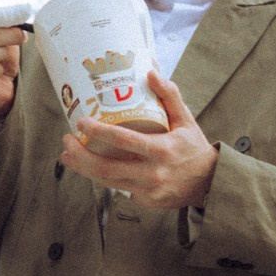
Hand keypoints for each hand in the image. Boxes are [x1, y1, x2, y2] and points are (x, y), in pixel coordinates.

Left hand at [60, 70, 216, 208]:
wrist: (209, 183)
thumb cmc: (194, 149)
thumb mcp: (185, 120)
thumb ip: (170, 96)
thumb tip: (151, 73)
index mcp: (162, 150)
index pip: (123, 140)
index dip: (98, 132)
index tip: (81, 123)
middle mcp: (153, 173)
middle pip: (106, 168)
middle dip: (80, 155)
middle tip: (66, 140)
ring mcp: (148, 190)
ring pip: (106, 181)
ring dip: (83, 168)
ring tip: (68, 154)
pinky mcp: (145, 201)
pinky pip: (118, 188)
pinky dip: (102, 177)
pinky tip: (90, 166)